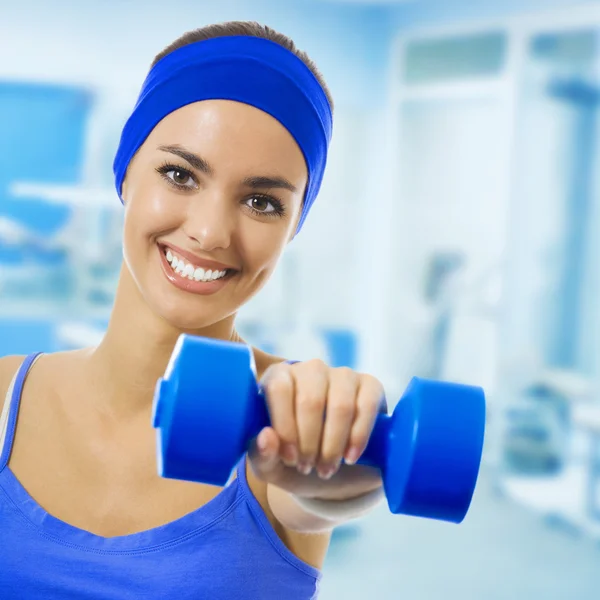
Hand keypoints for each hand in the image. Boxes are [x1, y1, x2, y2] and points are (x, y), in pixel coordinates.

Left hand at [248, 359, 385, 499]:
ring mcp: (342, 375)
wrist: (331, 466)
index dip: (285, 426)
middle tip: (309, 468)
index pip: (279, 388)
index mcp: (279, 377)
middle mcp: (310, 369)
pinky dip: (358, 437)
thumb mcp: (271, 464)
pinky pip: (366, 406)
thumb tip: (266, 437)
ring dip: (333, 444)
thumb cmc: (294, 458)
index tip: (289, 458)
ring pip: (340, 405)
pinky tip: (350, 457)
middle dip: (310, 442)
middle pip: (311, 400)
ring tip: (327, 467)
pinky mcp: (370, 385)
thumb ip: (262, 454)